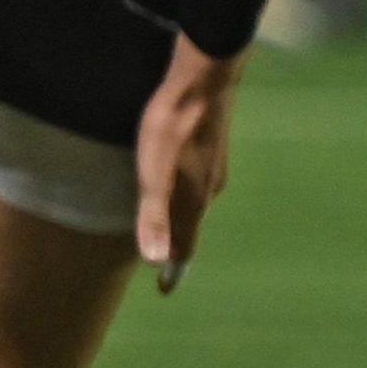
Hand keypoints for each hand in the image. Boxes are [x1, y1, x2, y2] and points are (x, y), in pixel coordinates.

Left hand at [131, 36, 242, 294]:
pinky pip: (196, 182)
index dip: (174, 270)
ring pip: (195, 204)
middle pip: (190, 228)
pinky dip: (184, 195)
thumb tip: (154, 261)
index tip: (164, 290)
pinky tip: (176, 184)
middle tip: (162, 264)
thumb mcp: (153, 171)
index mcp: (194, 200)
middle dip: (176, 248)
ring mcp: (213, 165)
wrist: (204, 78)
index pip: (184, 246)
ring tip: (166, 229)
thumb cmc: (172, 125)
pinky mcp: (210, 145)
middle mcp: (209, 188)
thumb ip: (153, 215)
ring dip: (181, 220)